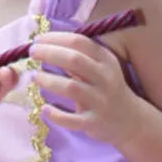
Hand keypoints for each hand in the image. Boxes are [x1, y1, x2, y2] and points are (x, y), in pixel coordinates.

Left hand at [31, 32, 142, 147]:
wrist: (130, 120)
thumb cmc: (107, 89)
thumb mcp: (100, 68)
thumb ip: (78, 58)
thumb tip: (46, 45)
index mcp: (105, 60)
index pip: (79, 42)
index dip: (56, 38)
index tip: (38, 39)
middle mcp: (105, 78)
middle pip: (74, 60)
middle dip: (49, 53)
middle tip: (31, 53)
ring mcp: (100, 101)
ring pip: (71, 87)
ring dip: (49, 80)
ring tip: (34, 77)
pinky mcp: (94, 122)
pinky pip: (72, 120)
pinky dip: (56, 115)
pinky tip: (44, 109)